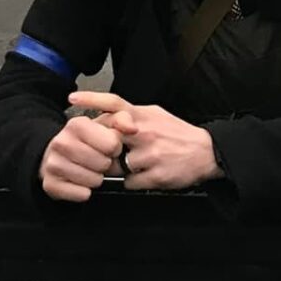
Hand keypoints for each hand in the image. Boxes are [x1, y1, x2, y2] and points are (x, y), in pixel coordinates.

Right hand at [40, 115, 124, 203]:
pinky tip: (80, 182)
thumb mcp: (105, 124)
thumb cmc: (87, 140)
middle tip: (97, 160)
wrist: (57, 155)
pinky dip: (85, 192)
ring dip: (96, 178)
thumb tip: (132, 128)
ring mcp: (53, 163)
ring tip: (89, 170)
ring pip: (94, 181)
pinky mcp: (50, 184)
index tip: (107, 148)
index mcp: (77, 124)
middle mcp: (62, 142)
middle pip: (103, 164)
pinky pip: (82, 194)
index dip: (114, 148)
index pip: (112, 144)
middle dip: (105, 164)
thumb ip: (123, 119)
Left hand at [68, 91, 216, 190]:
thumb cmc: (179, 134)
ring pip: (117, 166)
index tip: (73, 98)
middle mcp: (145, 132)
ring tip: (143, 163)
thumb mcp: (156, 115)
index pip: (114, 103)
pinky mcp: (155, 176)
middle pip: (107, 140)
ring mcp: (150, 155)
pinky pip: (129, 183)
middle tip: (115, 152)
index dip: (92, 99)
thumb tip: (108, 117)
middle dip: (105, 149)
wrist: (208, 152)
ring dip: (123, 168)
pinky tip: (149, 174)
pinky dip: (135, 181)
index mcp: (144, 116)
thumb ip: (132, 116)